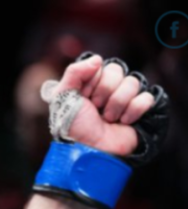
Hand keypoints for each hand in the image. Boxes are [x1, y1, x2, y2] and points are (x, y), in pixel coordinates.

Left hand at [42, 53, 168, 162]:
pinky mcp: (140, 110)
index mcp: (90, 83)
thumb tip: (97, 58)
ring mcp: (125, 99)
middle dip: (103, 92)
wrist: (90, 150)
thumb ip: (73, 72)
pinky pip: (146, 98)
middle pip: (117, 70)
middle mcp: (108, 88)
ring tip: (107, 118)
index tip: (83, 97)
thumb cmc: (74, 126)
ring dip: (116, 104)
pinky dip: (133, 111)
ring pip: (132, 82)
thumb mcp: (62, 97)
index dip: (90, 82)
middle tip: (96, 108)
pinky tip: (123, 122)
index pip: (99, 65)